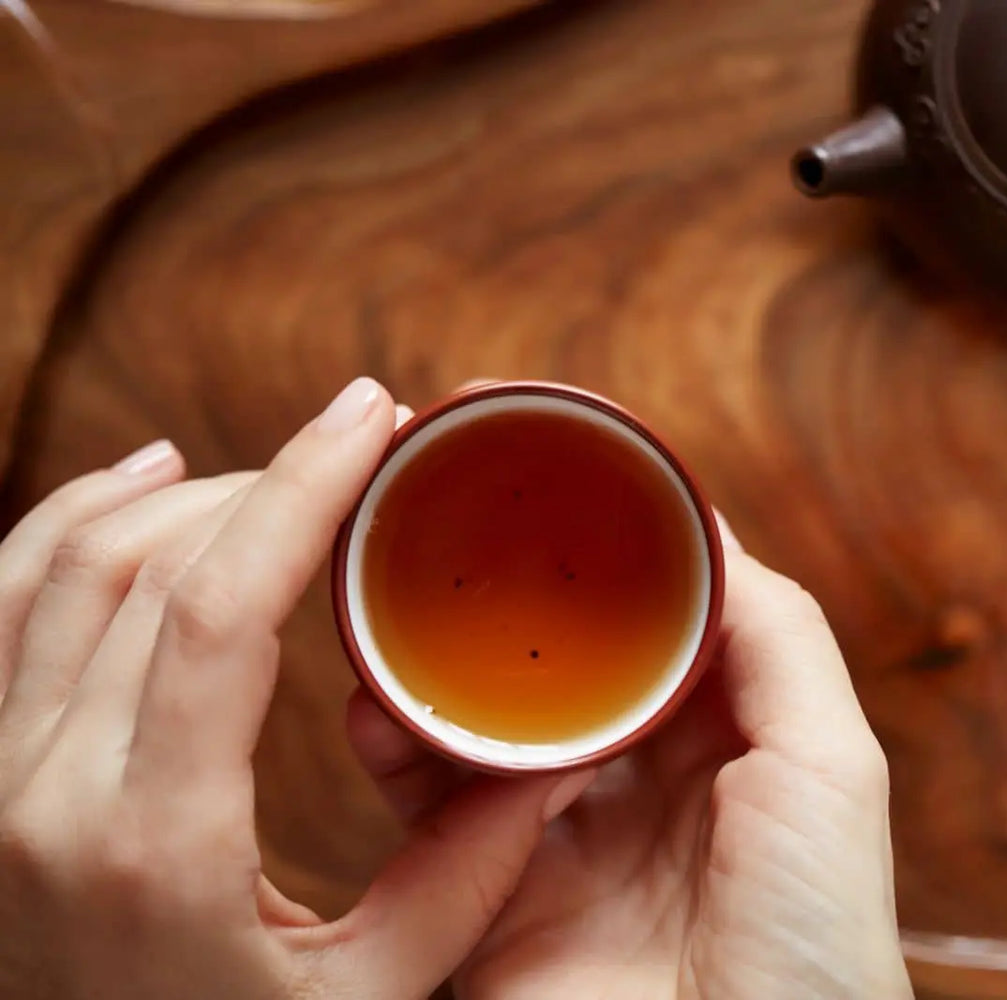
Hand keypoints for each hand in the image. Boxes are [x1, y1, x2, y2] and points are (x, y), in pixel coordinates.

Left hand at [0, 378, 590, 999]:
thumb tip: (556, 757)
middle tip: (357, 449)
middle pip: (148, 566)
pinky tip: (138, 483)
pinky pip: (0, 600)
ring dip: (175, 493)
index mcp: (155, 845)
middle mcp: (41, 796)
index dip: (298, 490)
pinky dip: (66, 519)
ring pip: (62, 563)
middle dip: (264, 482)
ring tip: (269, 464)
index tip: (368, 415)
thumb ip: (467, 876)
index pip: (215, 612)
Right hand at [349, 519, 912, 999]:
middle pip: (565, 673)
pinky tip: (378, 709)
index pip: (662, 628)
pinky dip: (400, 759)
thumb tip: (707, 532)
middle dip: (513, 609)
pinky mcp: (493, 906)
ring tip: (400, 612)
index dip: (614, 558)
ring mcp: (565, 847)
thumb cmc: (816, 935)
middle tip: (453, 530)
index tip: (556, 479)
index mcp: (728, 746)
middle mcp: (643, 789)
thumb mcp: (830, 763)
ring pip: (489, 732)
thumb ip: (777, 636)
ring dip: (442, 674)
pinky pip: (433, 819)